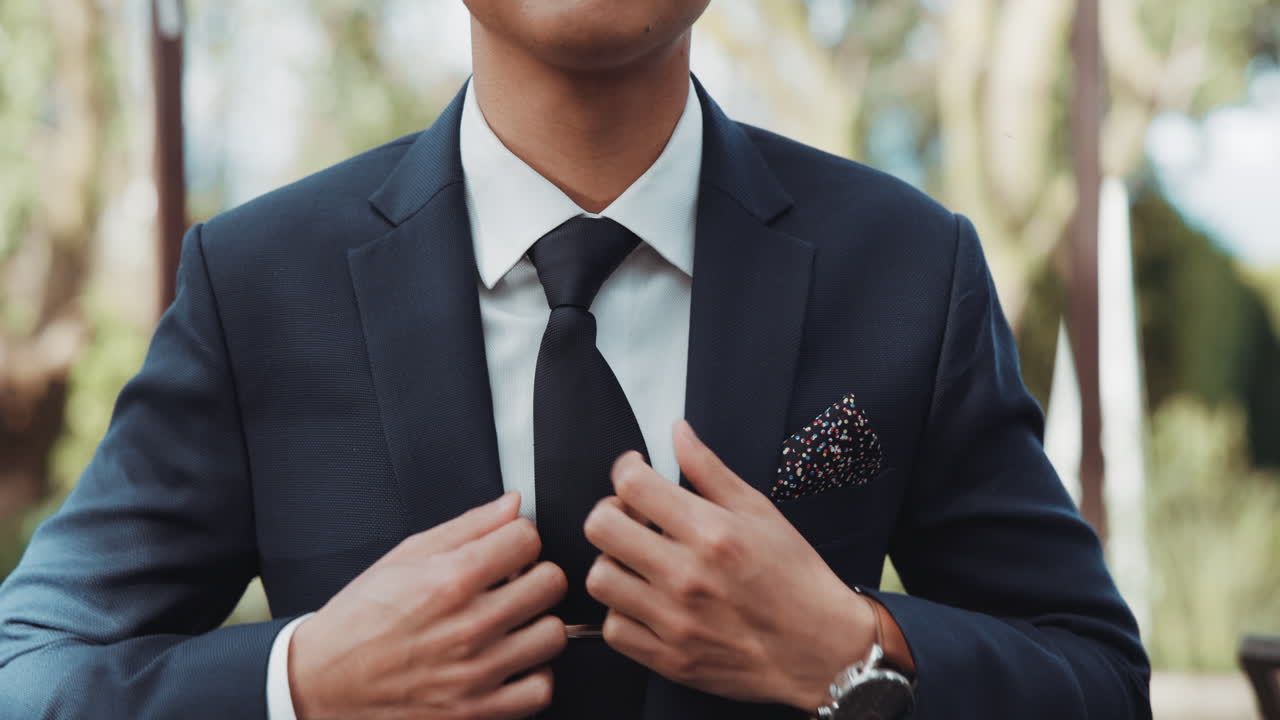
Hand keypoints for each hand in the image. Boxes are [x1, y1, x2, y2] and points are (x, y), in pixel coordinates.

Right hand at [289, 492, 567, 719]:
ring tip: (513, 623)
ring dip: (537, 624)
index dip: (519, 539)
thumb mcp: (405, 556)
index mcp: (451, 580)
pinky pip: (540, 690)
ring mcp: (476, 673)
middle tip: (514, 584)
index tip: (508, 549)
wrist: (323, 682)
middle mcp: (469, 625)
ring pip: (553, 634)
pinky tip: (511, 661)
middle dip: (534, 576)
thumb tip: (512, 505)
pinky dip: (532, 675)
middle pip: (551, 582)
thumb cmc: (360, 619)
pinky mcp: (477, 711)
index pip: (528, 538)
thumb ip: (467, 527)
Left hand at [583, 421, 875, 712]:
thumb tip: (677, 432)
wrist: (823, 651)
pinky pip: (613, 628)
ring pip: (598, 578)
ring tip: (637, 560)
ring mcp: (674, 620)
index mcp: (711, 532)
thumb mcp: (760, 511)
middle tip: (631, 515)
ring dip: (613, 562)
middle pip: (600, 527)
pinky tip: (645, 599)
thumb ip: (710, 470)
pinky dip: (622, 611)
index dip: (626, 469)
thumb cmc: (796, 578)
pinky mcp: (669, 658)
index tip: (636, 472)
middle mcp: (686, 575)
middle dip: (611, 511)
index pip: (632, 484)